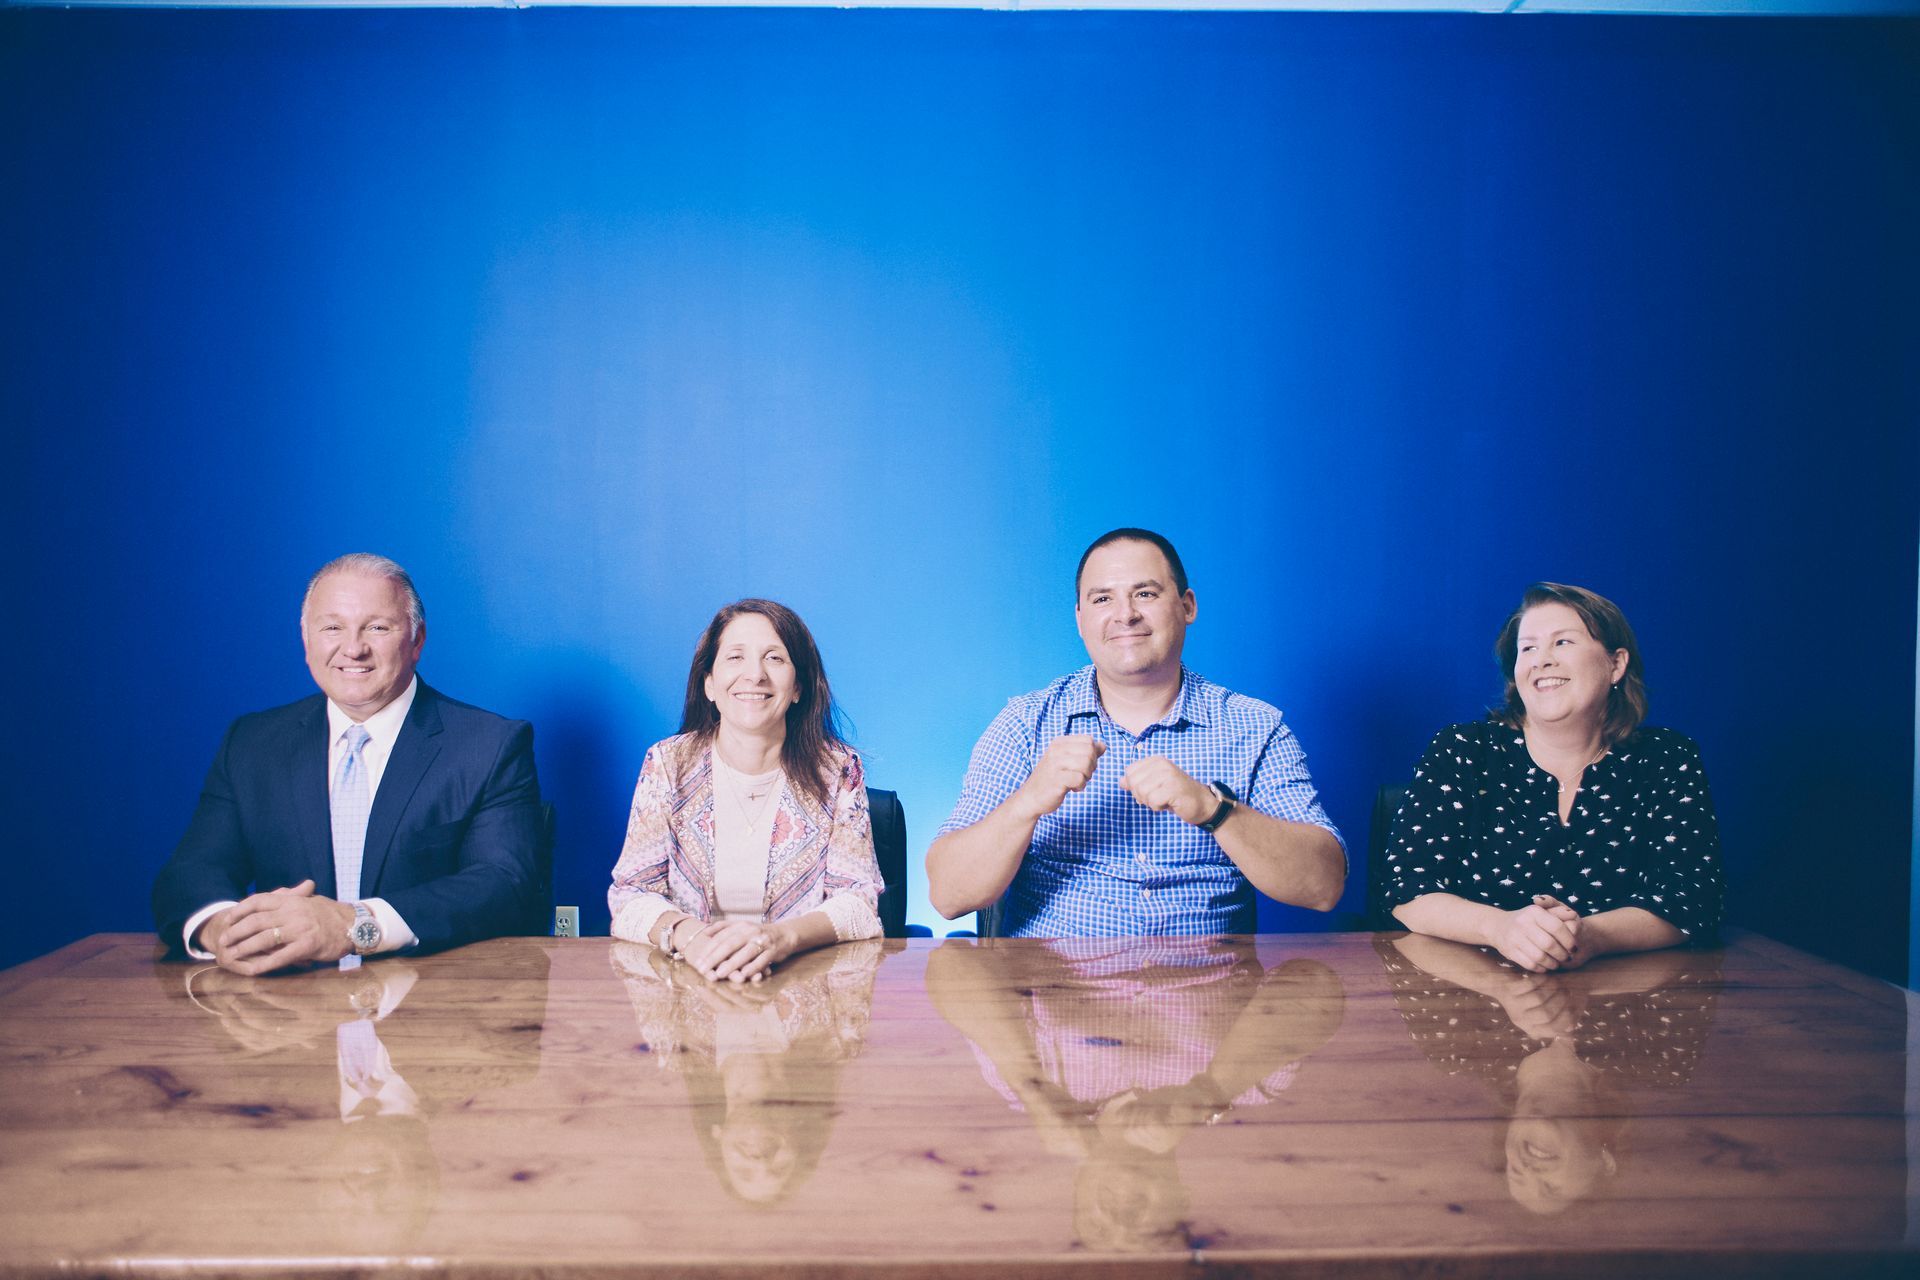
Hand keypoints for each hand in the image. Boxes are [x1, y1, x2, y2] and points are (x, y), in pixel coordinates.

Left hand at [209, 880, 354, 974]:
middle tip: (223, 941)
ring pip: (263, 939)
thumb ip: (290, 898)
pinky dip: (263, 964)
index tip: (227, 919)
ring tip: (231, 956)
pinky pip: (279, 957)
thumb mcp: (309, 901)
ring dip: (243, 948)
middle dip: (236, 932)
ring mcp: (300, 929)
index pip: (258, 901)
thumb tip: (270, 898)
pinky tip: (252, 970)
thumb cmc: (330, 914)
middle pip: (255, 921)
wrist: (355, 925)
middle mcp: (293, 912)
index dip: (239, 910)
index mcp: (292, 900)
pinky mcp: (307, 946)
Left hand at [685, 920, 796, 983]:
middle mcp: (751, 931)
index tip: (697, 961)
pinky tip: (743, 975)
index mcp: (740, 926)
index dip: (708, 949)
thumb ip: (724, 928)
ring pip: (746, 952)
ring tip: (719, 973)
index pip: (721, 937)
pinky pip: (762, 960)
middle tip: (703, 969)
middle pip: (730, 944)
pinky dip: (753, 967)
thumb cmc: (758, 933)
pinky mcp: (773, 951)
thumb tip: (704, 932)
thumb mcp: (741, 926)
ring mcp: (763, 941)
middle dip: (715, 957)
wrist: (785, 934)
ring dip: (732, 963)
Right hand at [1014, 735, 1104, 819]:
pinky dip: (1081, 786)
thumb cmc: (1052, 778)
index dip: (1093, 754)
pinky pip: (1080, 779)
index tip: (1082, 765)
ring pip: (1086, 764)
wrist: (1031, 797)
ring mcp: (1055, 764)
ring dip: (1086, 776)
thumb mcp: (1067, 761)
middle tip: (1081, 775)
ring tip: (1076, 782)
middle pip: (1090, 751)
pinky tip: (1072, 789)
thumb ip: (1085, 752)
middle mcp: (1056, 750)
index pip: (1088, 740)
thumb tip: (1103, 745)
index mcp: (1059, 742)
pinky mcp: (1056, 779)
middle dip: (1091, 766)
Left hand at [1119, 757, 1215, 826]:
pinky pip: (1152, 800)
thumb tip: (1120, 781)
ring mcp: (1168, 775)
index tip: (1151, 790)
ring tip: (1164, 799)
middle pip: (1133, 782)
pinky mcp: (1173, 788)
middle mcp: (1162, 764)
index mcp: (1156, 761)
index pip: (1129, 772)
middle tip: (1157, 797)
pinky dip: (1158, 807)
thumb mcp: (1155, 786)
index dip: (1135, 786)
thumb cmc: (1177, 795)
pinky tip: (1169, 803)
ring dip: (1150, 802)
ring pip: (1141, 792)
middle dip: (1141, 795)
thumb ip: (1137, 782)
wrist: (1202, 804)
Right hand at [1488, 899, 1580, 973]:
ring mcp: (1514, 938)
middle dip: (1562, 954)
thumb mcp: (1542, 912)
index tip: (1574, 947)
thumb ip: (1559, 913)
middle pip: (1549, 944)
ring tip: (1556, 963)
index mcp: (1534, 912)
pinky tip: (1544, 965)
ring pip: (1540, 957)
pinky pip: (1530, 964)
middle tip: (1566, 957)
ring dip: (1552, 963)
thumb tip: (1572, 915)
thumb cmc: (1528, 920)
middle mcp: (1523, 923)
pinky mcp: (1510, 951)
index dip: (1569, 940)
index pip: (1557, 927)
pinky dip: (1541, 968)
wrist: (1498, 926)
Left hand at [1493, 971, 1585, 1040]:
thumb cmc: (1533, 999)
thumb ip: (1562, 1021)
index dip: (1566, 1018)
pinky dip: (1540, 979)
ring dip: (1553, 989)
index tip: (1573, 1007)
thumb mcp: (1549, 1012)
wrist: (1504, 983)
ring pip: (1539, 998)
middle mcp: (1521, 1020)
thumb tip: (1570, 1028)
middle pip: (1547, 1013)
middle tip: (1567, 992)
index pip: (1553, 1029)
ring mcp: (1513, 1005)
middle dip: (1561, 1001)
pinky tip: (1545, 976)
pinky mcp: (1509, 990)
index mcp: (1532, 1029)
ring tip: (1558, 983)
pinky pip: (1529, 984)